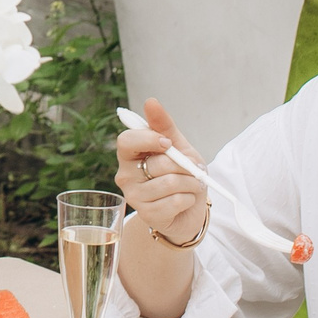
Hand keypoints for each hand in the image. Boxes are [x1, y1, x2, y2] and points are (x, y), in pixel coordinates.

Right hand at [115, 98, 208, 245]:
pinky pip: (175, 201)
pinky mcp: (148, 215)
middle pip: (156, 163)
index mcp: (129, 155)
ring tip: (192, 185)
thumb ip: (163, 126)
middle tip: (191, 169)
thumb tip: (150, 101)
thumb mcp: (177, 146)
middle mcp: (125, 176)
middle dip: (183, 166)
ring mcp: (134, 197)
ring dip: (190, 183)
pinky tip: (186, 201)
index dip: (149, 139)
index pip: (126, 141)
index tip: (168, 143)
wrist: (191, 208)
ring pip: (169, 183)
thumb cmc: (181, 174)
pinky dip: (189, 199)